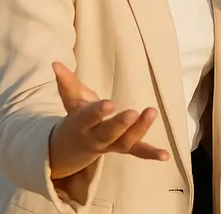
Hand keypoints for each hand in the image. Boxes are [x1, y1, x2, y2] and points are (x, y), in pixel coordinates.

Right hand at [47, 62, 168, 182]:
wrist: (71, 150)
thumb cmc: (76, 119)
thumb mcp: (70, 100)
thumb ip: (66, 82)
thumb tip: (55, 63)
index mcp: (80, 124)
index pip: (88, 118)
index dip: (97, 112)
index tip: (109, 104)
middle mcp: (95, 138)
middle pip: (108, 133)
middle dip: (120, 124)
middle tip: (133, 113)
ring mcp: (111, 145)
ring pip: (125, 142)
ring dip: (140, 130)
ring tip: (151, 112)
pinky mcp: (124, 147)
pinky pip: (138, 151)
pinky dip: (151, 153)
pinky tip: (165, 155)